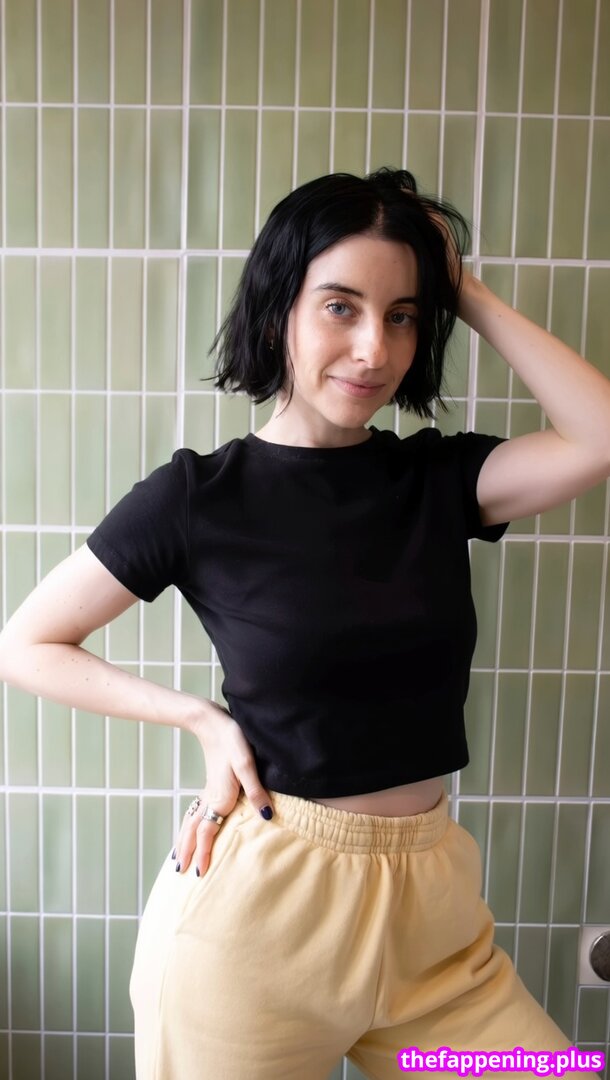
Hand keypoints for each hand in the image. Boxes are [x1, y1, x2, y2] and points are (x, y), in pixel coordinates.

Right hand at [172, 700, 272, 876]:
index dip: (203, 853)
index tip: (198, 874)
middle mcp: (210, 798)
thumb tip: (267, 817)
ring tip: (177, 856)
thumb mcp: (247, 764)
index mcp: (219, 798)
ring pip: (190, 821)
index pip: (207, 833)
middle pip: (193, 831)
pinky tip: (190, 826)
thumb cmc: (231, 740)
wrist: (212, 721)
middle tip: (178, 872)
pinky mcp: (209, 784)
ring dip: (183, 839)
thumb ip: (256, 791)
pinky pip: (194, 811)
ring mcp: (207, 791)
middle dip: (186, 851)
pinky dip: (188, 825)